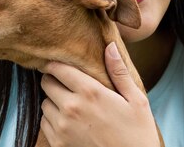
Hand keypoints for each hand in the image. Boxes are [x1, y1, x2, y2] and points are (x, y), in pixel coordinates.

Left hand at [40, 42, 160, 146]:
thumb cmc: (138, 133)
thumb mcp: (136, 100)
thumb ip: (119, 72)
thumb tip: (110, 46)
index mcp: (90, 92)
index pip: (58, 68)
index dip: (57, 64)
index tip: (62, 65)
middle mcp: (72, 107)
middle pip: (46, 83)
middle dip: (54, 80)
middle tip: (67, 84)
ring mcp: (63, 127)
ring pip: (45, 103)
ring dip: (53, 101)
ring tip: (71, 104)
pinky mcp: (59, 143)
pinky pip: (45, 123)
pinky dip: (52, 119)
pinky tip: (69, 121)